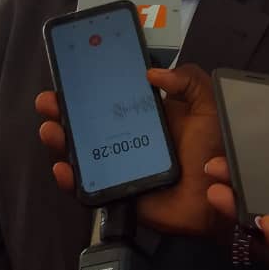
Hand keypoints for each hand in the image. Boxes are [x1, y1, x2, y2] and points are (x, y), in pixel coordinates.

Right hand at [36, 64, 231, 236]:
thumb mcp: (207, 105)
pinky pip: (89, 188)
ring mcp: (119, 166)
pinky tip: (63, 168)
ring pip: (82, 152)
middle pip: (87, 123)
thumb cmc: (214, 149)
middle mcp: (127, 137)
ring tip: (50, 129)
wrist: (220, 197)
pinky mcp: (118, 193)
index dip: (87, 87)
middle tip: (48, 101)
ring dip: (60, 141)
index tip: (68, 75)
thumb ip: (188, 80)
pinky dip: (72, 180)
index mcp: (146, 115)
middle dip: (63, 111)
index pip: (109, 96)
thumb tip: (151, 72)